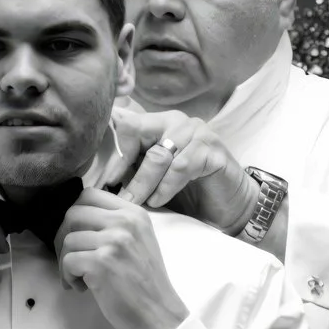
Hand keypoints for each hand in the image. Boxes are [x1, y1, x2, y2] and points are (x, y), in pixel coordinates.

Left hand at [59, 186, 191, 328]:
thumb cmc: (144, 282)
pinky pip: (68, 261)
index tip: (76, 235)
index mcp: (134, 213)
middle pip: (73, 213)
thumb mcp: (138, 241)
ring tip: (79, 278)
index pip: (90, 194)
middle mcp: (125, 222)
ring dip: (65, 262)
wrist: (159, 313)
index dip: (74, 215)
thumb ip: (114, 224)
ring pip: (67, 239)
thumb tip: (74, 219)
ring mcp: (114, 241)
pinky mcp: (102, 263)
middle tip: (70, 258)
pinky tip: (82, 287)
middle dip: (63, 237)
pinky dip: (68, 277)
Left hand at [104, 104, 251, 234]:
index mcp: (159, 123)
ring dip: (144, 184)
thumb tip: (101, 182)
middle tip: (117, 197)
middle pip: (139, 133)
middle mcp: (178, 122)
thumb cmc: (187, 193)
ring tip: (136, 204)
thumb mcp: (153, 180)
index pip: (128, 125)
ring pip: (159, 154)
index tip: (103, 183)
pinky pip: (181, 166)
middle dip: (125, 168)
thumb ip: (133, 172)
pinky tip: (159, 201)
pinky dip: (166, 186)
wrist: (228, 206)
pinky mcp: (213, 151)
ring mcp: (198, 133)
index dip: (114, 154)